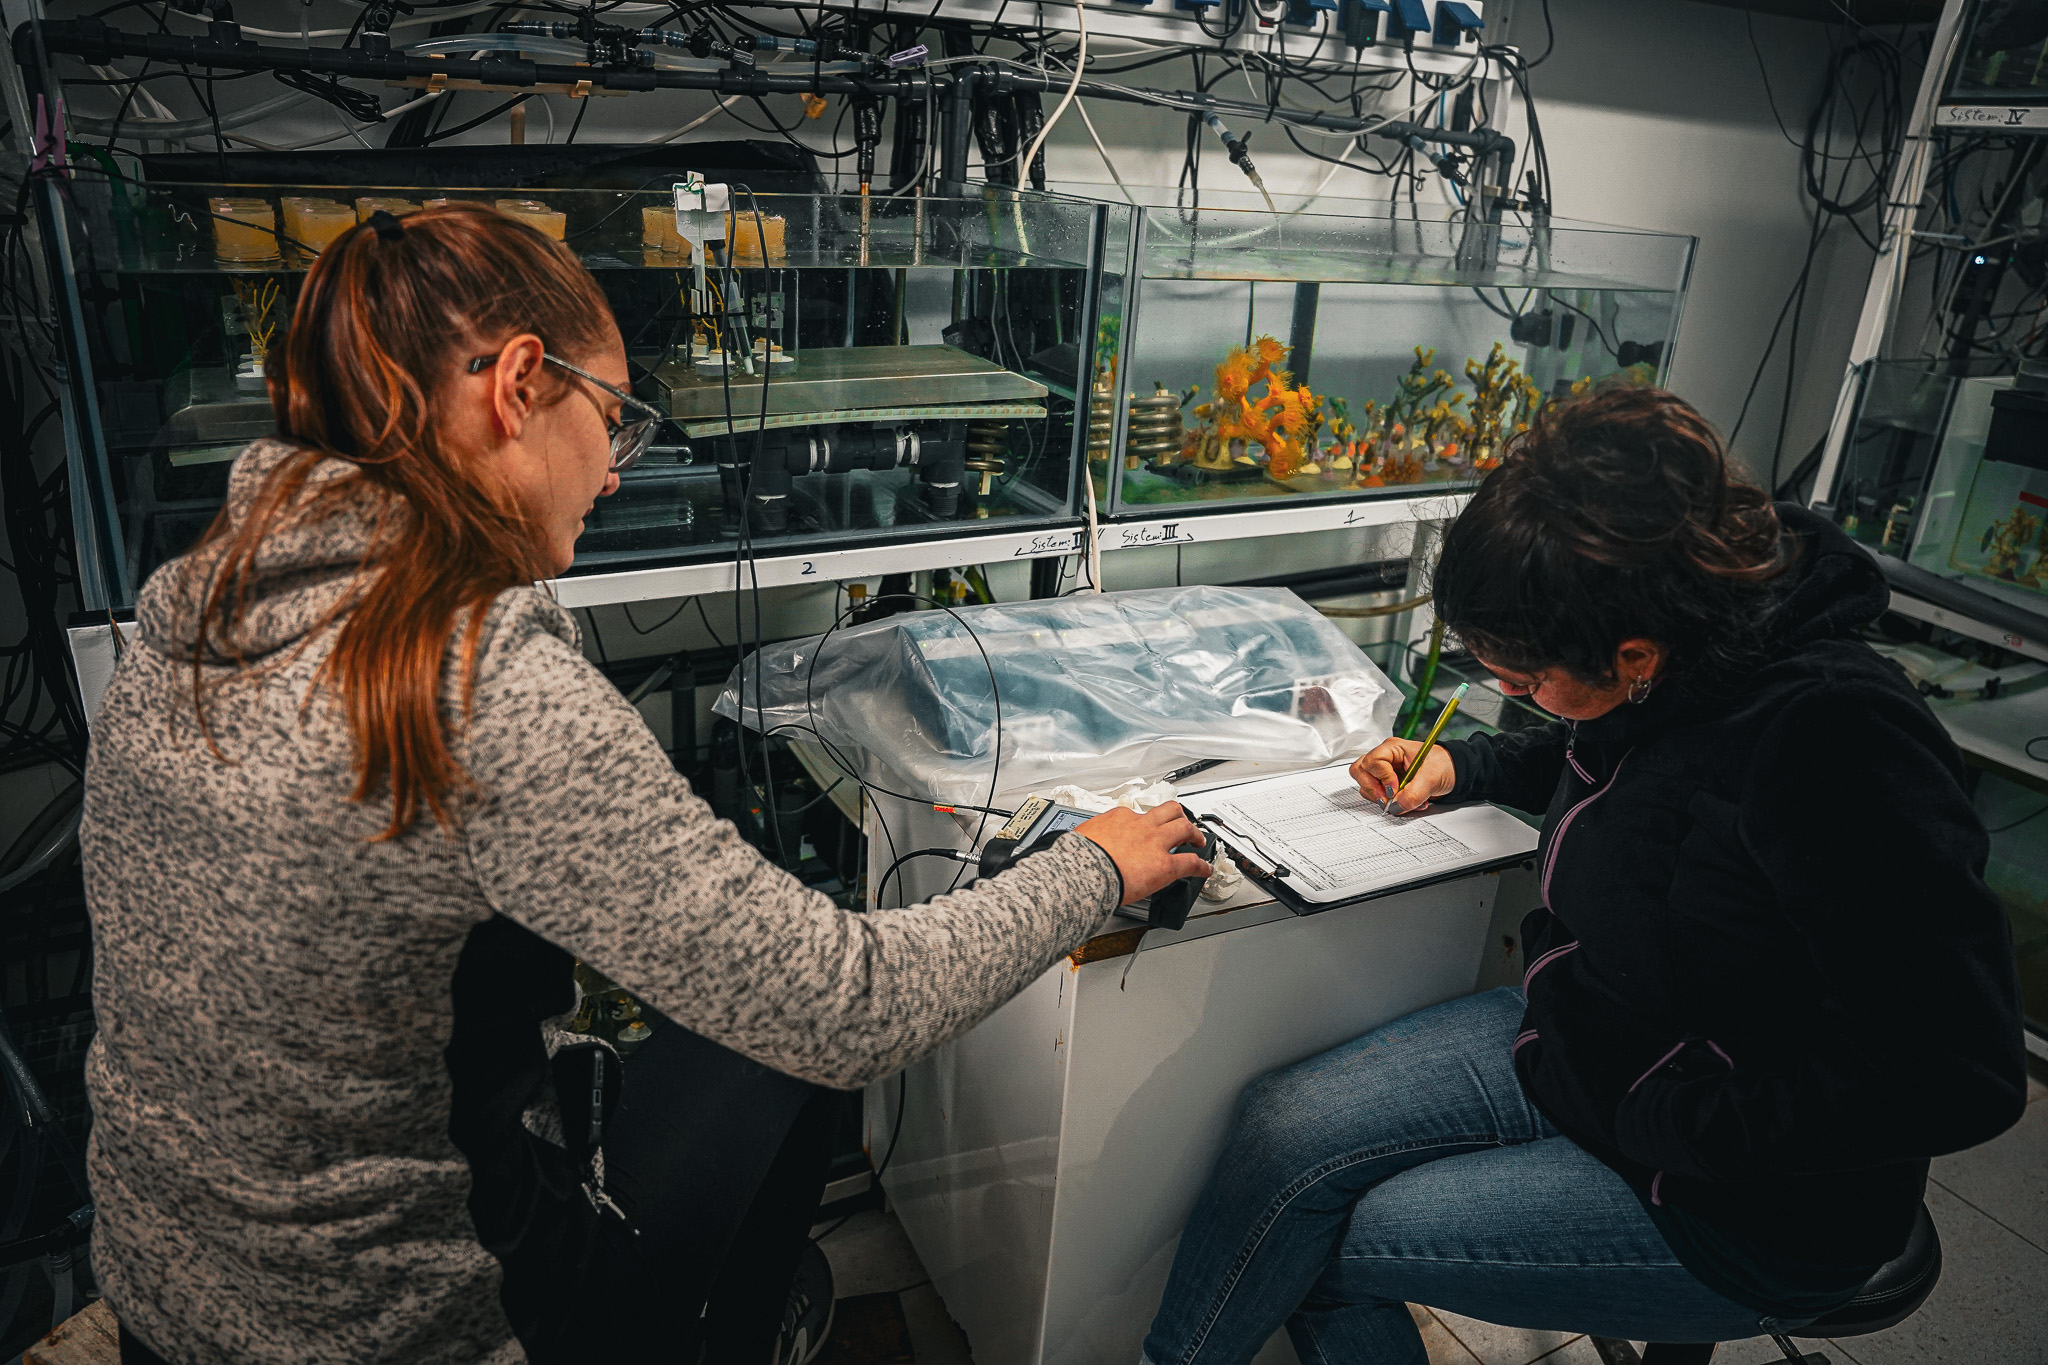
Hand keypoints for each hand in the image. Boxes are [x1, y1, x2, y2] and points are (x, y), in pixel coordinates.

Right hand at [1074, 802, 1212, 906]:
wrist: (1080, 871)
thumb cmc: (1076, 858)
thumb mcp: (1080, 838)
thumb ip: (1089, 839)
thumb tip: (1078, 845)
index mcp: (1118, 818)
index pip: (1135, 815)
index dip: (1143, 823)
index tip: (1144, 829)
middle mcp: (1140, 825)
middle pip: (1168, 811)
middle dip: (1178, 816)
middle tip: (1183, 824)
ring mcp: (1155, 843)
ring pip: (1183, 827)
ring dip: (1194, 833)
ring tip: (1198, 840)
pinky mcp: (1165, 865)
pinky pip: (1190, 862)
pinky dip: (1201, 866)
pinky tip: (1205, 870)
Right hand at [1351, 738, 1455, 813]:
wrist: (1453, 773)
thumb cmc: (1444, 765)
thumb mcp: (1431, 778)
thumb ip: (1413, 794)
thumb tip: (1395, 807)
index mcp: (1393, 748)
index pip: (1373, 761)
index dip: (1382, 777)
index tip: (1394, 789)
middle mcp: (1385, 758)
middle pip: (1360, 771)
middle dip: (1371, 788)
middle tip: (1386, 799)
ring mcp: (1383, 772)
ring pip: (1365, 785)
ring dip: (1380, 798)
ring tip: (1401, 802)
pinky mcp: (1386, 784)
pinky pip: (1376, 795)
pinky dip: (1388, 803)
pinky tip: (1404, 802)